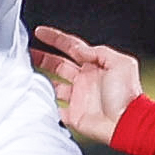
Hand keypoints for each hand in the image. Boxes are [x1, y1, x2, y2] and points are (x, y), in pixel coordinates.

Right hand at [31, 24, 142, 145]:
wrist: (128, 122)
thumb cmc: (128, 94)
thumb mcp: (120, 63)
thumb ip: (99, 52)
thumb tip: (79, 50)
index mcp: (94, 66)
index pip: (71, 47)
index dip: (55, 39)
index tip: (40, 32)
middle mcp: (85, 80)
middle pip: (58, 64)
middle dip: (42, 58)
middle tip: (26, 53)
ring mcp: (78, 98)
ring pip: (53, 85)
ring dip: (41, 79)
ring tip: (26, 74)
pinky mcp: (74, 115)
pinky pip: (55, 109)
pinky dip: (44, 104)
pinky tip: (34, 99)